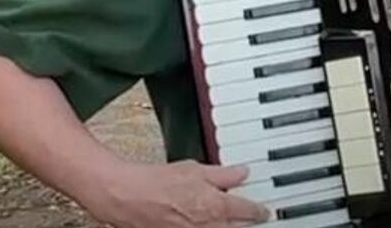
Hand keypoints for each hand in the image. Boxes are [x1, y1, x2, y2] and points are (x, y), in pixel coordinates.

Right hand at [85, 161, 268, 227]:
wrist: (127, 197)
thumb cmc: (156, 182)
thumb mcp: (194, 169)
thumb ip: (223, 174)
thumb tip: (243, 172)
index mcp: (217, 207)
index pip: (249, 212)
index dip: (259, 211)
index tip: (264, 211)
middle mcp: (210, 227)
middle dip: (247, 224)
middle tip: (252, 219)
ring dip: (229, 227)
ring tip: (228, 220)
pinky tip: (207, 223)